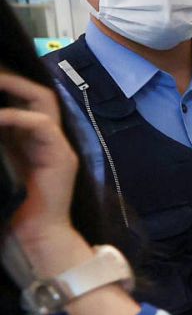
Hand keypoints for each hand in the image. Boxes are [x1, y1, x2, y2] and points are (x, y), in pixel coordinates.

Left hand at [0, 72, 91, 280]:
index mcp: (27, 139)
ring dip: (15, 88)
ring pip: (44, 101)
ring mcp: (57, 146)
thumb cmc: (12, 206)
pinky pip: (41, 125)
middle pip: (37, 93)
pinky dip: (15, 117)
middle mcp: (46, 138)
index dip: (6, 84)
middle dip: (10, 78)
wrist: (34, 236)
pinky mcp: (62, 156)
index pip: (22, 100)